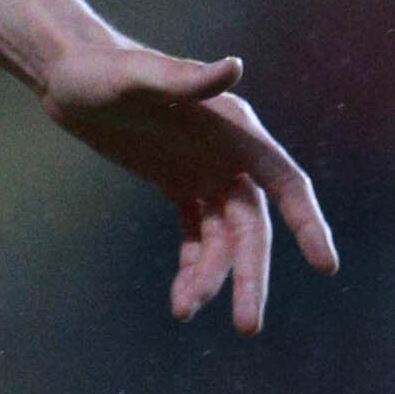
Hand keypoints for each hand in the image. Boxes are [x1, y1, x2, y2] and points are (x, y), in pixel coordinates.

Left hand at [39, 38, 335, 332]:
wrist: (68, 73)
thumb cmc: (103, 69)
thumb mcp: (138, 75)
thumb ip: (186, 78)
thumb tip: (234, 67)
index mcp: (235, 128)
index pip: (284, 182)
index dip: (307, 224)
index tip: (326, 267)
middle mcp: (229, 153)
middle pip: (253, 227)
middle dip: (251, 275)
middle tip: (247, 326)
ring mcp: (205, 171)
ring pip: (223, 239)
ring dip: (212, 277)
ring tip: (184, 309)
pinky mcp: (178, 184)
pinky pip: (196, 236)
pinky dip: (194, 267)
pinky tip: (182, 299)